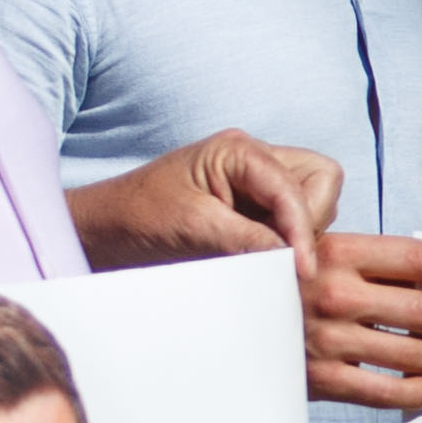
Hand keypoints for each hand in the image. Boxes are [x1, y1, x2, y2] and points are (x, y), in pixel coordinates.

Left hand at [65, 131, 343, 268]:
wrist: (100, 231)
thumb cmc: (135, 219)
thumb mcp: (192, 229)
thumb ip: (248, 241)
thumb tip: (297, 263)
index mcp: (239, 151)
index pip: (298, 187)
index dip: (304, 230)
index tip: (302, 272)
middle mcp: (254, 159)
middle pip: (321, 181)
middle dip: (310, 221)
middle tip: (286, 257)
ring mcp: (255, 182)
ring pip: (312, 200)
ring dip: (300, 233)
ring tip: (269, 261)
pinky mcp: (252, 206)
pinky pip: (291, 220)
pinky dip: (287, 242)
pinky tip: (265, 263)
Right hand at [300, 231, 421, 412]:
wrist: (230, 319)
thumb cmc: (284, 282)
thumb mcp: (316, 251)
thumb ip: (366, 257)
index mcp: (337, 252)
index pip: (417, 259)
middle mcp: (335, 294)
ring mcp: (328, 340)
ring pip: (415, 355)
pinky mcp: (321, 379)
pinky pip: (386, 392)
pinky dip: (418, 392)